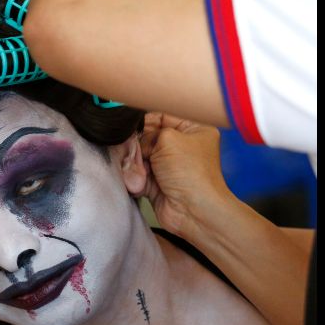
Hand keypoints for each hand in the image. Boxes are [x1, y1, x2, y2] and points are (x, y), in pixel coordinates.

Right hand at [139, 112, 229, 238]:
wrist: (192, 210)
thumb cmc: (191, 173)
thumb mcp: (168, 138)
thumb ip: (146, 133)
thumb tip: (132, 139)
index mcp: (193, 129)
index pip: (162, 115)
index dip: (145, 120)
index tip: (131, 126)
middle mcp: (180, 146)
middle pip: (147, 135)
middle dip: (138, 143)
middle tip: (135, 149)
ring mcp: (168, 164)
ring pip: (139, 154)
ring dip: (136, 161)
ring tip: (140, 168)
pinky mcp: (156, 181)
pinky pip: (137, 171)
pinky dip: (135, 174)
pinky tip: (140, 179)